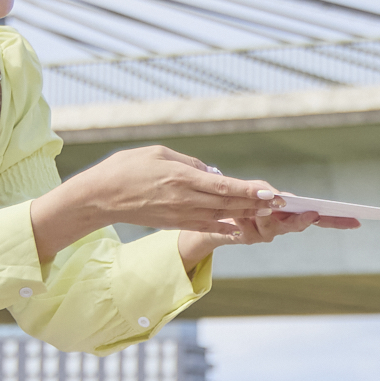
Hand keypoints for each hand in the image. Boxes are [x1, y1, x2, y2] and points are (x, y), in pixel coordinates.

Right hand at [33, 144, 303, 253]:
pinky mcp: (172, 223)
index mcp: (181, 177)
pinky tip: (239, 227)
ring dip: (244, 214)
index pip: (224, 186)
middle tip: (279, 202)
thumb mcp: (159, 154)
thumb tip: (211, 173)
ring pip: (219, 216)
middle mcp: (184, 198)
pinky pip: (203, 225)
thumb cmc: (127, 168)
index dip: (249, 190)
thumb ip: (189, 163)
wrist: (100, 196)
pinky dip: (223, 226)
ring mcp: (179, 213)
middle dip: (255, 203)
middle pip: (228, 203)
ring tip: (266, 212)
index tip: (270, 191)